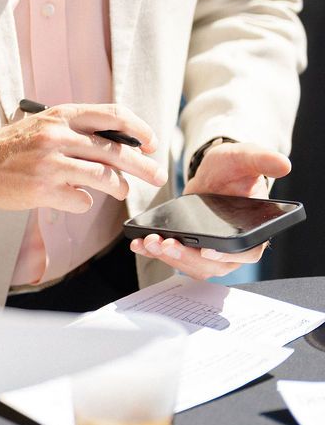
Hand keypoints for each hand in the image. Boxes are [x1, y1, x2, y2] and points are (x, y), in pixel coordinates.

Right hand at [0, 103, 165, 214]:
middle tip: (157, 176)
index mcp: (63, 116)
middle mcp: (58, 136)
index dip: (139, 128)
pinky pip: (82, 200)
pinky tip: (74, 197)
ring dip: (119, 186)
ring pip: (104, 177)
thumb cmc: (15, 145)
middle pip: (116, 150)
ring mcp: (51, 163)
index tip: (152, 142)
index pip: (113, 115)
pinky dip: (84, 201)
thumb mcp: (47, 124)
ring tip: (121, 190)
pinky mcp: (44, 189)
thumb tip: (121, 144)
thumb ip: (79, 129)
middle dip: (143, 166)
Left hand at [131, 140, 290, 281]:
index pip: (245, 252)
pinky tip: (140, 244)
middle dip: (187, 258)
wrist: (212, 173)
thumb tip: (284, 164)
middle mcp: (233, 249)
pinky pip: (175, 257)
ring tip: (150, 242)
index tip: (206, 251)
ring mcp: (210, 253)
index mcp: (253, 232)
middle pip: (212, 265)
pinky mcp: (190, 249)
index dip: (226, 256)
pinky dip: (156, 253)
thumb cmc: (232, 169)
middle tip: (167, 244)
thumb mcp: (244, 158)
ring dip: (169, 257)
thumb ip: (262, 160)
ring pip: (191, 265)